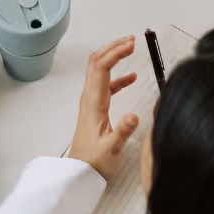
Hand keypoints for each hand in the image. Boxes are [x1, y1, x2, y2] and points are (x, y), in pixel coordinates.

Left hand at [67, 36, 140, 178]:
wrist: (79, 173)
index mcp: (93, 103)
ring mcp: (91, 102)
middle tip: (131, 40)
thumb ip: (123, 132)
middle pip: (97, 62)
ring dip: (113, 57)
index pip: (101, 67)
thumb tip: (134, 116)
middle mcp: (89, 98)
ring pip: (99, 70)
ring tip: (130, 49)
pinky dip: (118, 76)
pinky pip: (106, 85)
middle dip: (113, 47)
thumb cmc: (93, 162)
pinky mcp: (96, 109)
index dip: (116, 52)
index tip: (131, 44)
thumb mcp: (111, 149)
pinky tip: (131, 78)